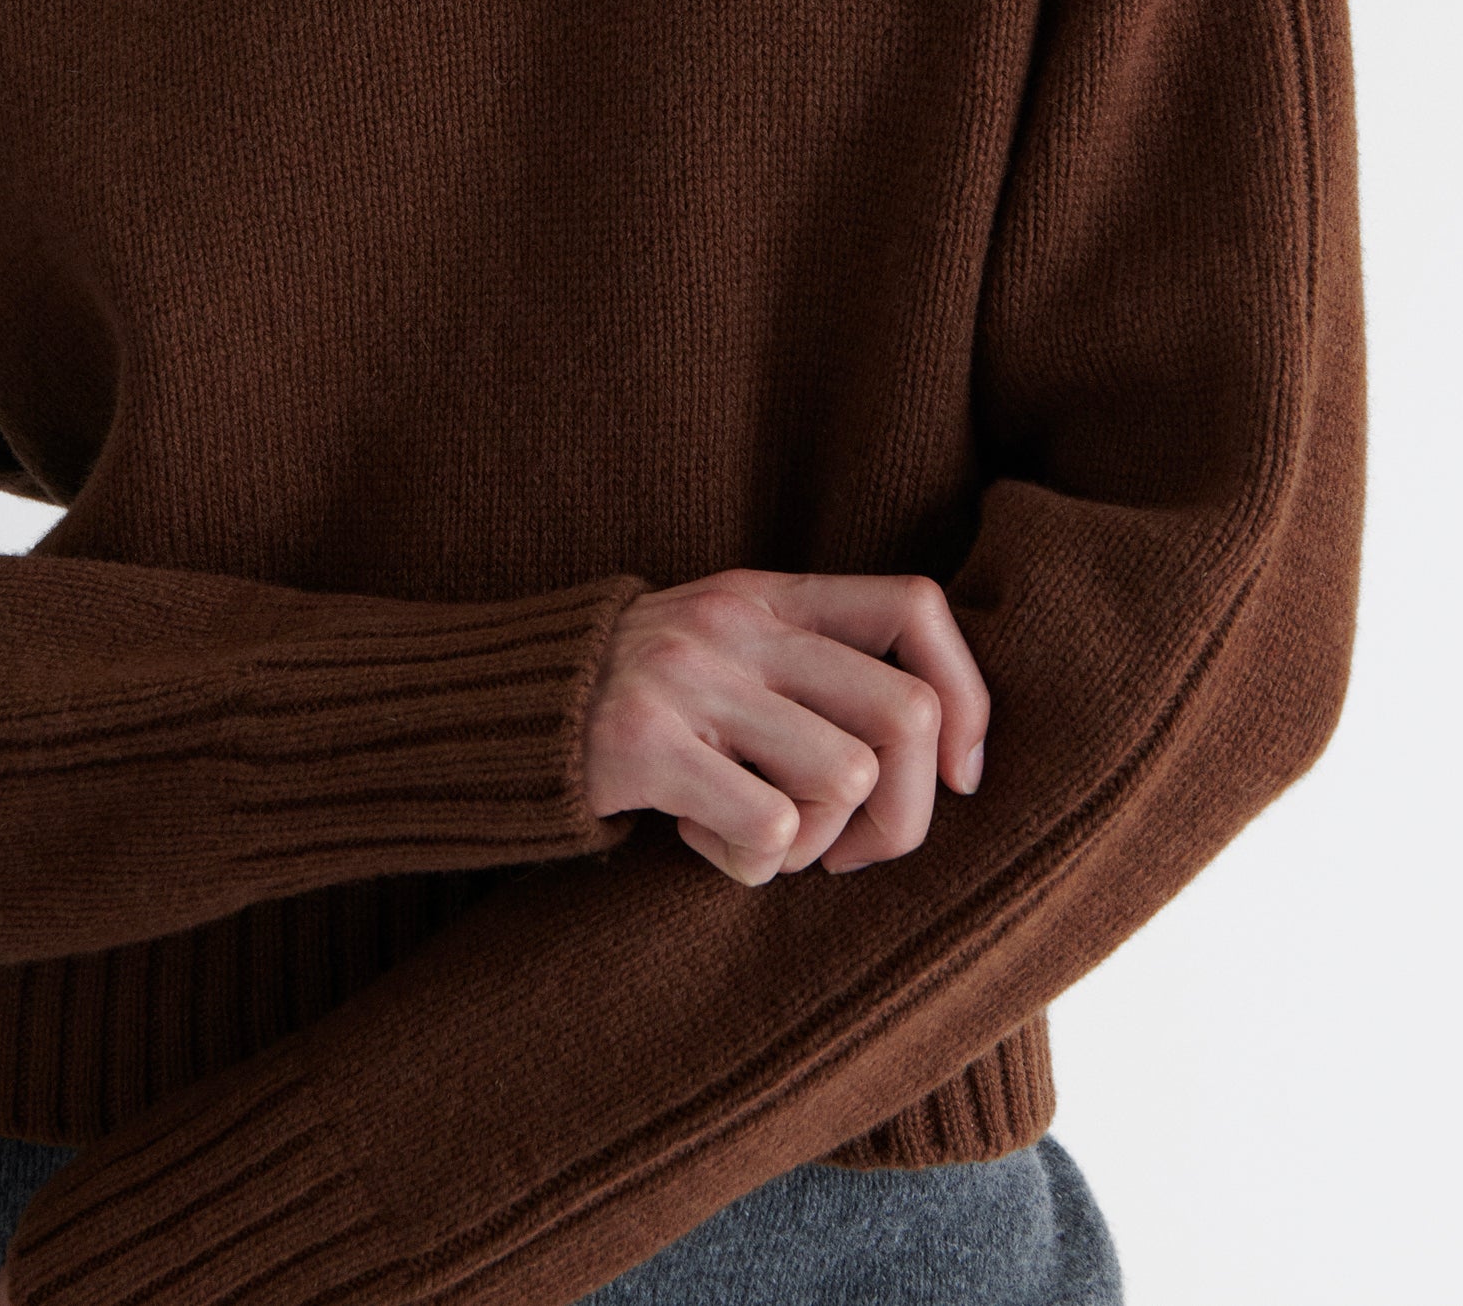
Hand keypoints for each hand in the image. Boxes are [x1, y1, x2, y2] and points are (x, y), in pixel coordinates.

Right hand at [582, 569, 988, 884]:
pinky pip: (766, 832)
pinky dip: (751, 867)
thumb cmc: (634, 699)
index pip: (914, 607)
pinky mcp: (646, 745)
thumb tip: (942, 745)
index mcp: (766, 595)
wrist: (495, 710)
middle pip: (906, 714)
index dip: (967, 695)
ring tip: (758, 836)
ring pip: (845, 780)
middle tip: (857, 853)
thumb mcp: (725, 651)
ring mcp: (690, 680)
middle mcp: (736, 625)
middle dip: (908, 814)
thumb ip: (812, 669)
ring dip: (818, 844)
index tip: (960, 775)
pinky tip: (699, 839)